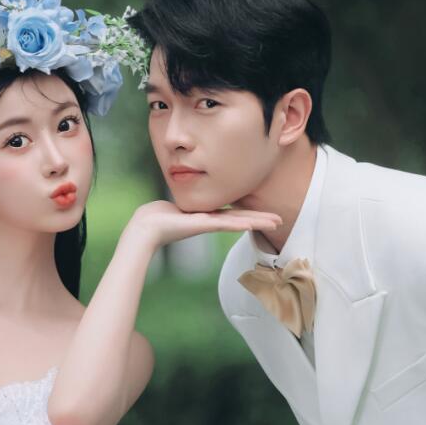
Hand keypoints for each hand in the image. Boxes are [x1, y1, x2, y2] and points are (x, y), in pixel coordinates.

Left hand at [126, 200, 281, 250]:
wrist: (145, 227)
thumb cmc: (157, 215)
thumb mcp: (178, 203)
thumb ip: (188, 200)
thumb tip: (186, 197)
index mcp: (208, 215)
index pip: (234, 213)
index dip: (251, 213)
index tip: (266, 213)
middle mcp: (211, 220)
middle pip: (241, 218)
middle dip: (261, 219)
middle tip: (280, 221)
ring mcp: (207, 223)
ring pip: (237, 221)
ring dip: (256, 222)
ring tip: (275, 223)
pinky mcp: (200, 224)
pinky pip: (223, 223)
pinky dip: (237, 223)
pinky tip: (250, 224)